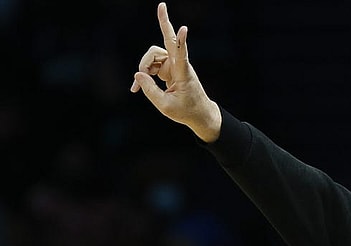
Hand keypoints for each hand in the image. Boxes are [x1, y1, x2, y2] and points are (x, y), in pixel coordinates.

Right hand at [131, 2, 220, 142]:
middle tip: (161, 5)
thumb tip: (138, 73)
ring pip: (153, 55)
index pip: (181, 55)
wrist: (199, 114)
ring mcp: (174, 65)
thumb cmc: (186, 111)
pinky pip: (151, 65)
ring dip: (144, 66)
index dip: (181, 42)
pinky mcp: (169, 69)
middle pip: (167, 42)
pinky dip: (144, 74)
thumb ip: (150, 90)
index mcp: (183, 74)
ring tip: (138, 85)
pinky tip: (136, 87)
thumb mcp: (165, 106)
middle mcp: (179, 65)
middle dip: (164, 23)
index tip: (184, 28)